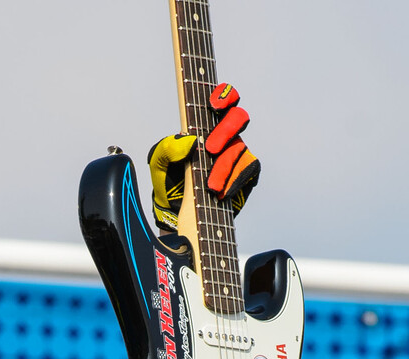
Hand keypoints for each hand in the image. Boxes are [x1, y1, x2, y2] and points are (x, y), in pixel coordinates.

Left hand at [148, 83, 261, 232]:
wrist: (175, 213)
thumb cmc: (168, 178)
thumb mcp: (158, 162)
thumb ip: (168, 147)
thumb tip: (189, 139)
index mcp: (204, 123)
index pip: (220, 99)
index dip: (222, 94)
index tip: (213, 105)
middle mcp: (224, 134)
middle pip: (238, 117)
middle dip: (225, 130)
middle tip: (210, 149)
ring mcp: (237, 154)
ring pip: (241, 148)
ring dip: (225, 166)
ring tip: (210, 186)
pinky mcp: (245, 174)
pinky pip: (250, 170)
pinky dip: (236, 180)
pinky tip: (223, 191)